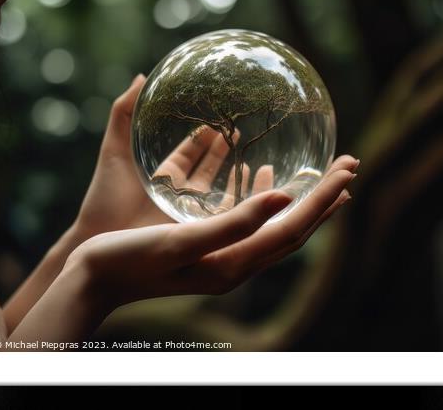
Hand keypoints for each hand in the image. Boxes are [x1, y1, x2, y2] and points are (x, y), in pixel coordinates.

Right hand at [64, 155, 358, 311]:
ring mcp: (222, 256)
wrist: (92, 278)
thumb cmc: (130, 257)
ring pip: (275, 225)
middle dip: (325, 196)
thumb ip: (233, 222)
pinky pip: (249, 220)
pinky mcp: (208, 245)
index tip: (349, 167)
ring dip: (302, 198)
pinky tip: (263, 177)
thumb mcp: (181, 240)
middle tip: (350, 164)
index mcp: (235, 264)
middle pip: (294, 228)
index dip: (324, 197)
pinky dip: (265, 197)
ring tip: (323, 176)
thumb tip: (284, 197)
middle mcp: (236, 264)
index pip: (294, 228)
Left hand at [69, 74, 275, 246]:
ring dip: (239, 175)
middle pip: (210, 167)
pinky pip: (224, 215)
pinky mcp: (198, 230)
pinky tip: (257, 193)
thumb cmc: (104, 201)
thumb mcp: (114, 153)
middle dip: (228, 150)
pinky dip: (240, 204)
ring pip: (220, 190)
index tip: (224, 116)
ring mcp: (189, 212)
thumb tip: (141, 77)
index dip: (206, 135)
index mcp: (162, 174)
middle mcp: (179, 192)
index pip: (189, 150)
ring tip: (262, 158)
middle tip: (248, 130)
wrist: (100, 245)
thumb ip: (123, 114)